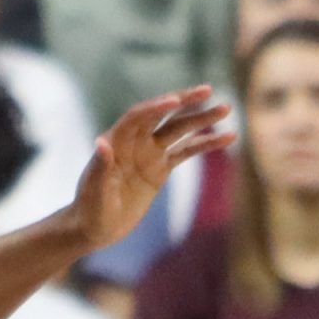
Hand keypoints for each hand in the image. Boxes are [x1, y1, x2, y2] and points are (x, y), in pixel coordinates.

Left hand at [71, 88, 234, 253]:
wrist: (96, 227)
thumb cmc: (89, 210)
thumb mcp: (93, 192)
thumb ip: (100, 167)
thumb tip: (101, 142)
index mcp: (116, 140)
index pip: (138, 116)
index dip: (156, 107)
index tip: (176, 101)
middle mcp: (135, 141)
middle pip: (163, 114)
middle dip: (185, 101)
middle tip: (208, 90)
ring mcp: (150, 152)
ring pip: (180, 130)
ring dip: (202, 119)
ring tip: (226, 108)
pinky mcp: (161, 168)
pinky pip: (187, 151)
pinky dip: (206, 144)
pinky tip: (228, 137)